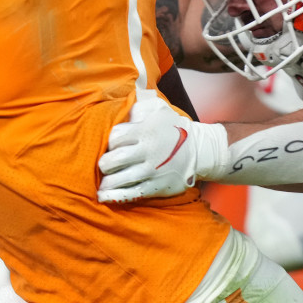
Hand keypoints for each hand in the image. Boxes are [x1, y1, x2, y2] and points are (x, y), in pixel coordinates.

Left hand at [97, 89, 228, 202]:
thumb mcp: (159, 109)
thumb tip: (122, 112)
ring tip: (101, 183)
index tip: (113, 145)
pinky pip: (130, 194)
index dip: (110, 141)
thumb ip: (139, 107)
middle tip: (105, 164)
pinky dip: (114, 196)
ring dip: (106, 181)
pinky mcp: (156, 187)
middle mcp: (147, 152)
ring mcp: (151, 171)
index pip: (115, 137)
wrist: (200, 151)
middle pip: (113, 160)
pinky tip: (104, 196)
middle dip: (104, 163)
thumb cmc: (174, 129)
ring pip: (119, 179)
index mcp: (145, 131)